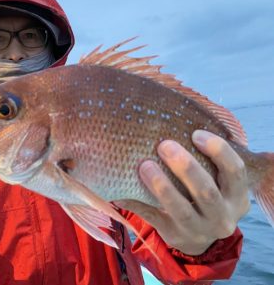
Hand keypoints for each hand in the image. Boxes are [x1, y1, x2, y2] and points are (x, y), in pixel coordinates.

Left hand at [116, 130, 249, 254]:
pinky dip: (137, 202)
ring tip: (144, 165)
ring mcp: (198, 230)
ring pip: (180, 209)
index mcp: (236, 197)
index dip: (218, 150)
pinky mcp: (174, 235)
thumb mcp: (217, 181)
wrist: (197, 235)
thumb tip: (173, 123)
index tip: (195, 133)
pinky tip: (123, 189)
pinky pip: (153, 218)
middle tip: (164, 145)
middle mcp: (222, 216)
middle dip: (185, 167)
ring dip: (161, 186)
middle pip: (206, 191)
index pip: (235, 171)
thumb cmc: (203, 193)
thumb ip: (207, 159)